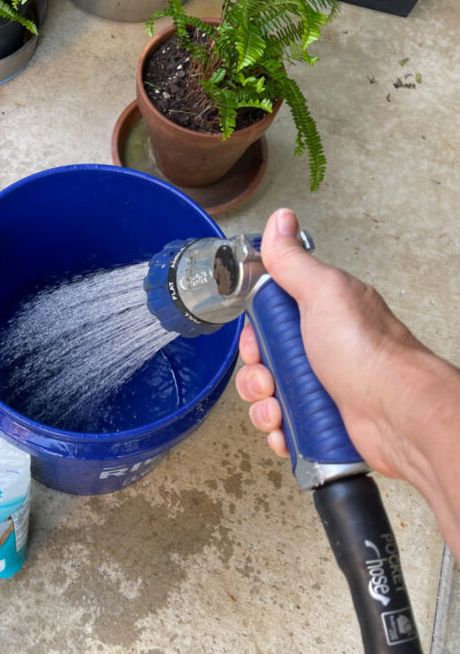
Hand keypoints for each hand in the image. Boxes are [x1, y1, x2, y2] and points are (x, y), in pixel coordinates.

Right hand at [234, 209, 426, 479]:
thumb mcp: (324, 293)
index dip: (256, 332)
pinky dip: (280, 433)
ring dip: (263, 407)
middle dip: (255, 374)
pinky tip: (286, 430)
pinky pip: (285, 429)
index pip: (270, 319)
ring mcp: (324, 388)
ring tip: (278, 409)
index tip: (258, 339)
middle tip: (268, 376)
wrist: (396, 413)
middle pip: (264, 361)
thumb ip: (294, 261)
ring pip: (270, 398)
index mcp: (322, 314)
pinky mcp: (324, 423)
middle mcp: (323, 350)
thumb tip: (280, 220)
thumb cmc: (367, 352)